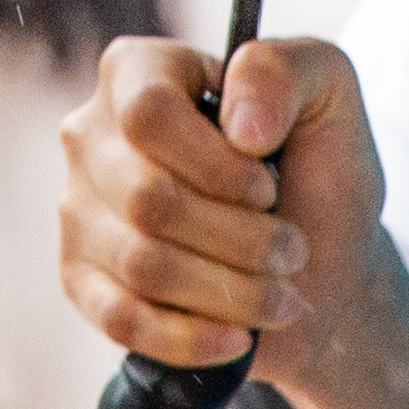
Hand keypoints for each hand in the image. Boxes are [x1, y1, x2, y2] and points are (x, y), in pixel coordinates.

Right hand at [57, 34, 388, 390]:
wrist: (319, 266)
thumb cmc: (318, 171)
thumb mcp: (329, 95)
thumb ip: (286, 70)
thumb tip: (241, 125)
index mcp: (139, 71)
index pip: (147, 113)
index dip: (216, 164)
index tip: (268, 187)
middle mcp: (92, 133)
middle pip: (147, 197)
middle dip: (240, 238)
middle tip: (291, 250)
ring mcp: (79, 208)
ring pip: (141, 263)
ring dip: (230, 290)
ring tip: (278, 293)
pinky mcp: (80, 279)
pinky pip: (119, 319)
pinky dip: (190, 338)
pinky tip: (236, 335)